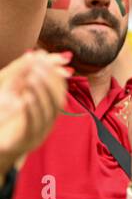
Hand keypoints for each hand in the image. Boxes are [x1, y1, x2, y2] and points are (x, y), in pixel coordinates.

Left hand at [0, 51, 71, 169]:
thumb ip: (25, 83)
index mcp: (47, 115)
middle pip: (55, 101)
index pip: (59, 93)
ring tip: (33, 78)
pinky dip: (30, 109)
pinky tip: (25, 97)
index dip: (55, 76)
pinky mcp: (25, 140)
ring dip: (40, 93)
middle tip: (40, 66)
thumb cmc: (6, 126)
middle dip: (49, 82)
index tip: (47, 60)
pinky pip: (31, 123)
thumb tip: (35, 57)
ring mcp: (38, 133)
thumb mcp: (16, 102)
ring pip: (45, 112)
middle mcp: (47, 124)